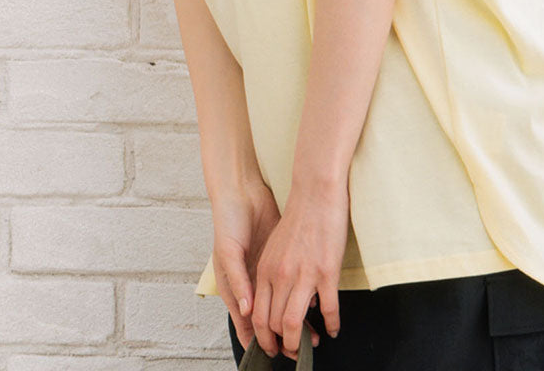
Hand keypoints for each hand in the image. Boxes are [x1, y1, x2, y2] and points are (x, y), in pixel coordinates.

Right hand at [210, 179, 321, 355]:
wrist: (242, 190)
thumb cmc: (229, 221)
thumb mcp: (228, 252)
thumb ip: (237, 281)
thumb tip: (248, 310)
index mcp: (235, 285)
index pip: (248, 323)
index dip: (260, 341)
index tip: (275, 354)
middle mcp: (251, 282)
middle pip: (268, 319)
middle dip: (283, 337)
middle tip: (300, 349)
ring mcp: (265, 270)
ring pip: (282, 304)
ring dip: (295, 320)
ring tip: (313, 333)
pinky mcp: (278, 257)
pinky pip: (291, 284)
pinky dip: (301, 295)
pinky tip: (315, 301)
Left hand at [250, 177, 348, 359]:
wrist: (315, 190)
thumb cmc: (298, 216)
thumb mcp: (276, 246)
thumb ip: (274, 273)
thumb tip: (282, 298)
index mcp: (265, 269)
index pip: (257, 315)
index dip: (263, 337)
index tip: (272, 347)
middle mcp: (280, 275)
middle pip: (273, 325)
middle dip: (281, 346)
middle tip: (291, 353)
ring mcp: (303, 275)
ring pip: (294, 324)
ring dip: (301, 343)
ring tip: (309, 347)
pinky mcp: (326, 271)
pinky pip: (328, 309)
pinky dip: (332, 324)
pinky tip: (334, 328)